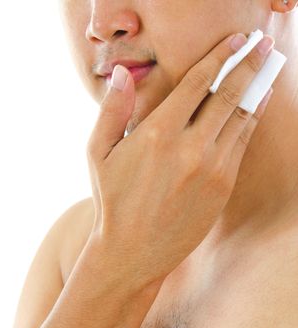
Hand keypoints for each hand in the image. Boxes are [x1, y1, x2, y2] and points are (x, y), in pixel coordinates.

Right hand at [86, 32, 274, 290]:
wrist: (133, 251)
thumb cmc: (112, 200)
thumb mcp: (98, 153)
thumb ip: (112, 110)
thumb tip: (121, 74)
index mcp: (158, 133)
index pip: (198, 82)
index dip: (219, 56)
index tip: (236, 41)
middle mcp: (190, 147)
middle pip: (228, 94)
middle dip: (247, 65)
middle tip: (261, 47)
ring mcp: (212, 168)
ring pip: (241, 118)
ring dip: (256, 91)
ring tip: (265, 73)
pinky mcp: (223, 188)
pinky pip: (242, 145)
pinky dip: (251, 121)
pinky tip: (254, 108)